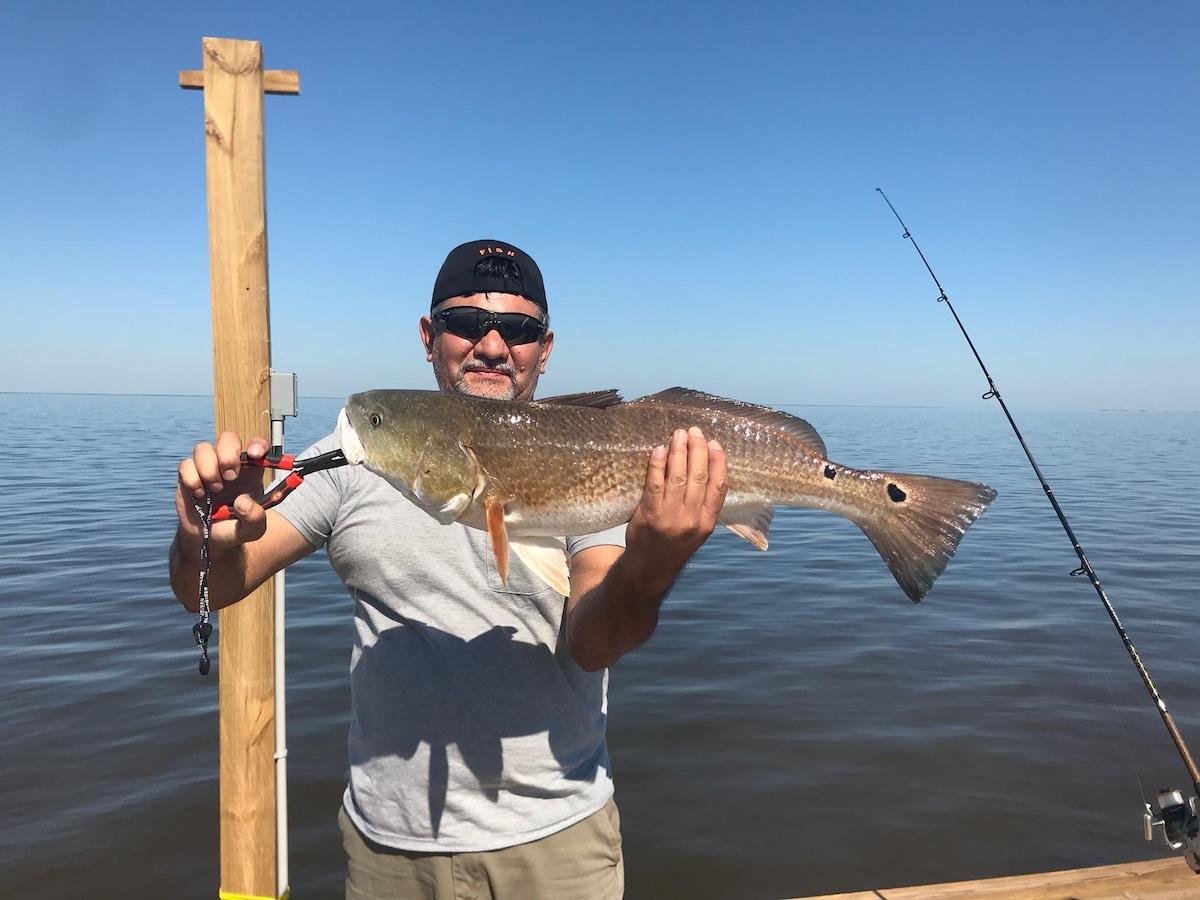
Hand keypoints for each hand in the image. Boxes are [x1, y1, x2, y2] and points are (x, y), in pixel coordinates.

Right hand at [174, 431, 271, 549]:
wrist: (210, 540)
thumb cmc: (236, 527)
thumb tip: (242, 501)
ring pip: (202, 448)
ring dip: (208, 468)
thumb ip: (255, 518)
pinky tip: (200, 494)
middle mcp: (229, 464)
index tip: (255, 454)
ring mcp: (207, 467)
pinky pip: (185, 465)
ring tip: (215, 489)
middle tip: (230, 477)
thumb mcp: (253, 530)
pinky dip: (192, 479)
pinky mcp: (188, 476)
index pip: (257, 445)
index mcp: (251, 470)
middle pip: (227, 438)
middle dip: (228, 453)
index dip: (257, 444)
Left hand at [625, 427, 728, 583]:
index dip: (718, 462)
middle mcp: (692, 519)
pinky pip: (654, 485)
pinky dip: (657, 465)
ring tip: (678, 434)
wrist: (650, 567)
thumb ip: (703, 502)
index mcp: (708, 521)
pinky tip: (659, 450)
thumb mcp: (697, 528)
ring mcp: (670, 518)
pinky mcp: (649, 516)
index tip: (715, 443)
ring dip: (679, 452)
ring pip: (678, 478)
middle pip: (699, 477)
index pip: (719, 487)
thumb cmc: (674, 542)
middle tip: (694, 431)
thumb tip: (704, 465)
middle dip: (698, 450)